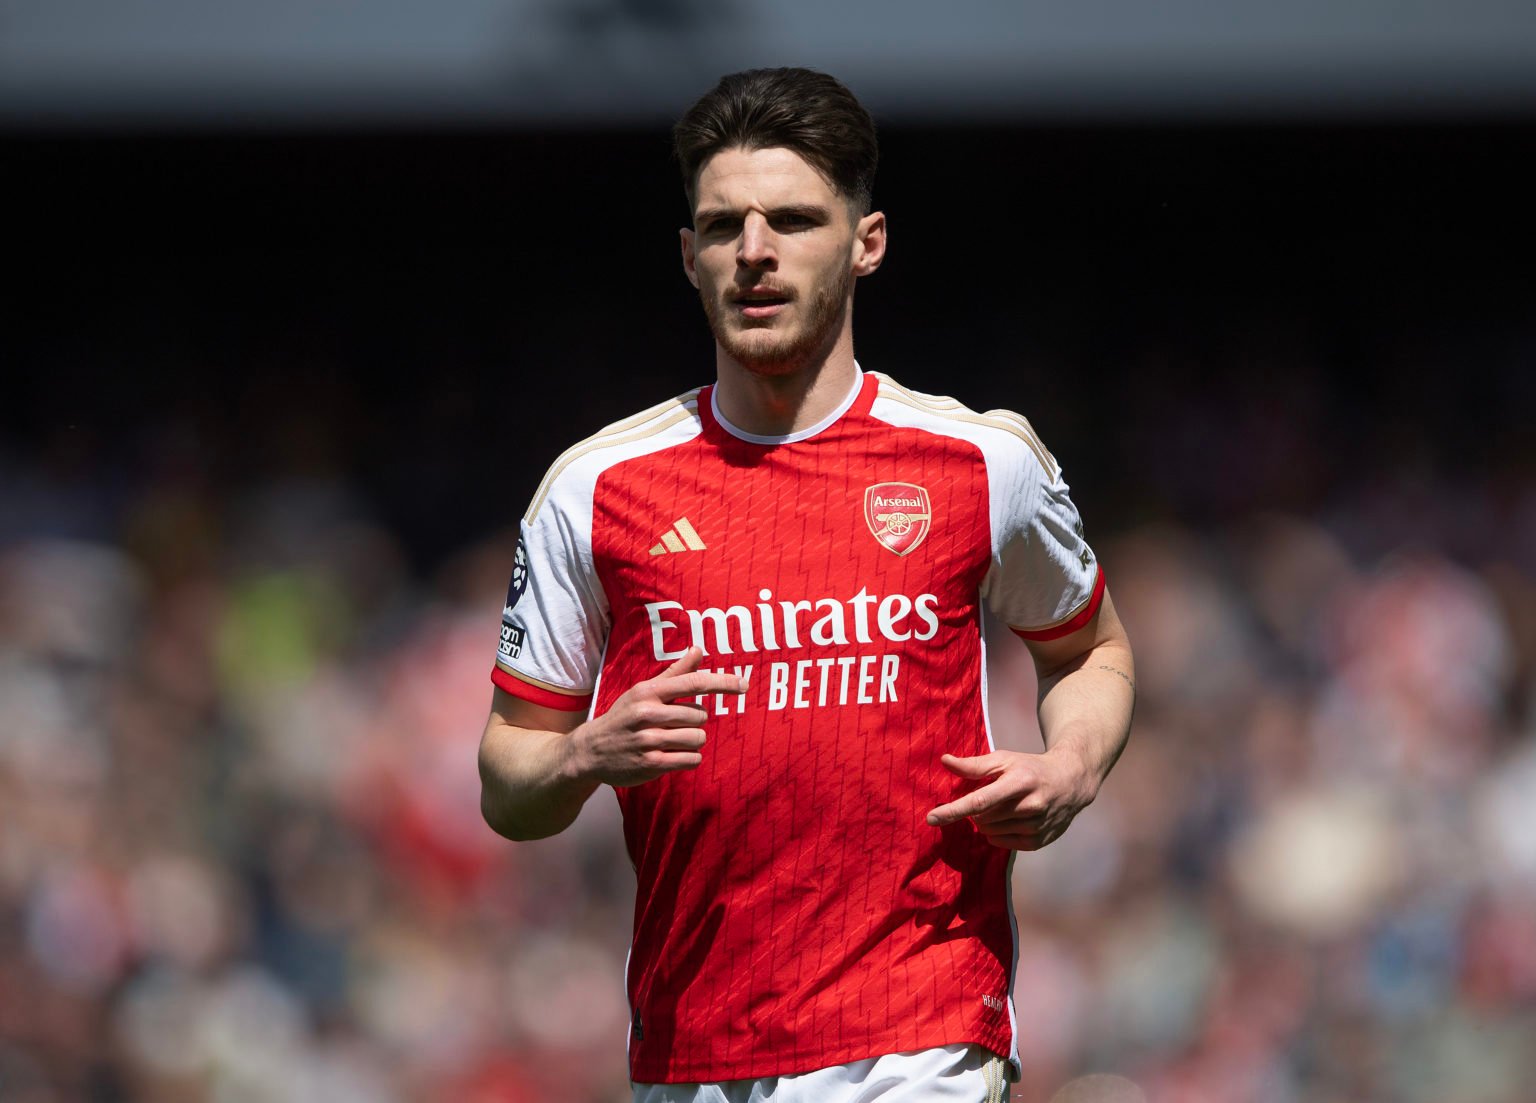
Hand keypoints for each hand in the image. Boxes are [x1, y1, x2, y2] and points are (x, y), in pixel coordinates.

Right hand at [565, 647, 743, 787]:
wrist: (590, 751)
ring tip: (674, 741)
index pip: (693, 682)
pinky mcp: (651, 764)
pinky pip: (690, 759)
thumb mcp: (643, 691)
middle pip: (699, 715)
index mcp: (648, 692)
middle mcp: (647, 714)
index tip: (743, 684)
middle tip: (675, 725)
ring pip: (697, 738)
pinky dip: (690, 758)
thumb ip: (674, 674)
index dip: (722, 683)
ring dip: (693, 741)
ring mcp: (648, 740)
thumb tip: (698, 650)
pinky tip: (675, 755)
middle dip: (695, 721)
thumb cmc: (624, 717)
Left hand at [925, 748, 1096, 849]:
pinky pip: (1001, 843)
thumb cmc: (1030, 768)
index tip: (931, 818)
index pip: (980, 801)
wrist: (1070, 782)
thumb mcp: (1004, 759)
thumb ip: (974, 765)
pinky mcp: (1038, 842)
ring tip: (1003, 806)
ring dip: (986, 822)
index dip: (954, 811)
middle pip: (982, 819)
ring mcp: (1036, 827)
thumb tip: (945, 761)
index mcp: (1019, 782)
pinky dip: (997, 833)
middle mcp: (1030, 807)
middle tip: (989, 797)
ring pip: (989, 833)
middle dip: (975, 811)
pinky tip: (1009, 819)